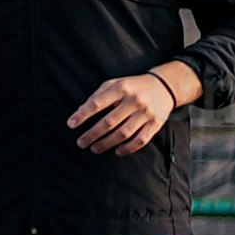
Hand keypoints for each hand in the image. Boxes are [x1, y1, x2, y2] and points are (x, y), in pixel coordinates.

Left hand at [68, 59, 196, 157]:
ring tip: (94, 149)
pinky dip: (128, 148)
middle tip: (81, 143)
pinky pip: (141, 140)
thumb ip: (98, 96)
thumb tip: (80, 111)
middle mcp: (134, 100)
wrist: (164, 86)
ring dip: (106, 144)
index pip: (97, 103)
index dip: (82, 115)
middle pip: (109, 122)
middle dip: (92, 134)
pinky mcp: (156, 123)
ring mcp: (146, 113)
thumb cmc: (132, 86)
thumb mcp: (115, 84)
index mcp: (121, 88)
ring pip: (123, 133)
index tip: (71, 124)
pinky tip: (117, 151)